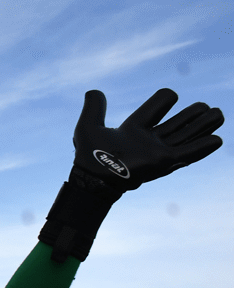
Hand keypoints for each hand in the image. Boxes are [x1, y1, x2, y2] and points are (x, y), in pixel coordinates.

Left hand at [73, 88, 222, 190]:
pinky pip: (187, 153)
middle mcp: (148, 140)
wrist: (92, 177)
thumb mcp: (87, 126)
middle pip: (177, 122)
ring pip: (186, 135)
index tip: (169, 98)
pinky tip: (217, 140)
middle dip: (192, 114)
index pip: (157, 107)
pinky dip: (202, 147)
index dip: (165, 99)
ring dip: (203, 126)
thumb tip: (93, 92)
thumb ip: (93, 107)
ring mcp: (157, 151)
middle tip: (205, 107)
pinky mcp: (163, 161)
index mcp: (134, 129)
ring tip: (218, 114)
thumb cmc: (88, 156)